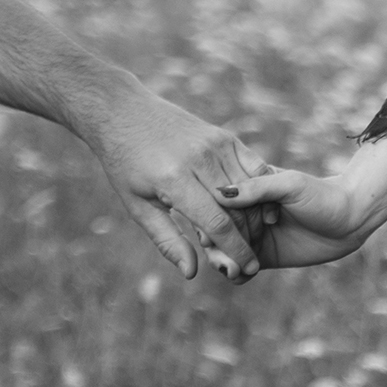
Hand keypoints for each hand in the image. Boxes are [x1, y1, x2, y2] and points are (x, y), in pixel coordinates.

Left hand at [79, 80, 272, 282]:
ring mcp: (216, 144)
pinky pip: (254, 167)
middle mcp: (200, 159)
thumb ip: (168, 240)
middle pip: (238, 209)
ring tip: (254, 241)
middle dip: (249, 240)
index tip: (247, 270)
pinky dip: (261, 190)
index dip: (236, 251)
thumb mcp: (138, 207)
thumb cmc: (126, 165)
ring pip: (251, 189)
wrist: (125, 113)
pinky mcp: (226, 136)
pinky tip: (261, 210)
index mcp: (174, 179)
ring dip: (257, 218)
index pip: (216, 223)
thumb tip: (192, 272)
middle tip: (251, 262)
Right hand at [214, 138, 386, 269]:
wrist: (350, 219)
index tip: (210, 231)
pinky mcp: (262, 257)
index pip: (216, 206)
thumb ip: (257, 188)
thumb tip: (220, 193)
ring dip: (222, 262)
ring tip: (231, 269)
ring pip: (224, 252)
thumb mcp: (289, 186)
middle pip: (214, 232)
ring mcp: (252, 236)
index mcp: (247, 190)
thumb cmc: (322, 195)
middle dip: (214, 246)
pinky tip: (241, 275)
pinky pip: (240, 269)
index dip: (209, 220)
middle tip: (222, 258)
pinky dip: (236, 274)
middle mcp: (245, 213)